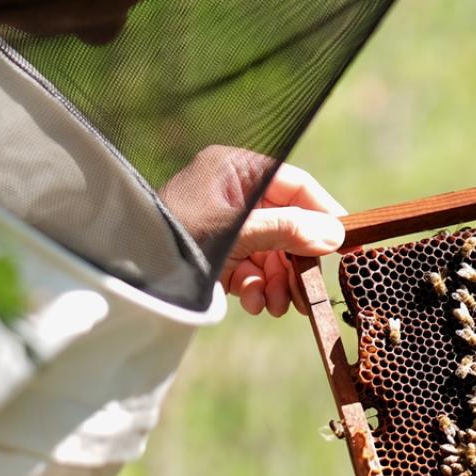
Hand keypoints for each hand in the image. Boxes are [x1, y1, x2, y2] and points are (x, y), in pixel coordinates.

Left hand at [160, 145, 345, 316]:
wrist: (129, 273)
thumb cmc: (177, 237)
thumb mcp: (237, 232)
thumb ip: (288, 230)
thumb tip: (336, 234)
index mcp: (237, 169)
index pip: (298, 186)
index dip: (325, 215)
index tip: (346, 245)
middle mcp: (235, 191)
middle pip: (289, 225)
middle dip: (295, 263)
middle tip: (306, 294)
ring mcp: (228, 223)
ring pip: (274, 252)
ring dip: (278, 282)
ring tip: (274, 306)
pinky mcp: (220, 251)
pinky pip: (253, 268)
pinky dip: (257, 288)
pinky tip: (252, 303)